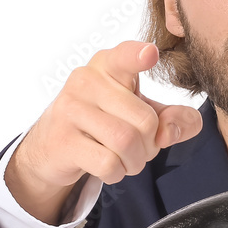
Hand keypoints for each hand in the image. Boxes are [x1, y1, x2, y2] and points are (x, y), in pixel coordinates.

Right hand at [6, 41, 201, 222]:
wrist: (52, 147)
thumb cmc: (106, 123)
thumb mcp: (145, 114)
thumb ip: (175, 119)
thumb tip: (170, 131)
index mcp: (110, 66)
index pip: (126, 56)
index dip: (139, 56)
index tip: (151, 54)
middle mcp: (86, 80)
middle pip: (145, 121)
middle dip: (151, 145)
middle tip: (138, 148)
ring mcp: (70, 109)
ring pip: (126, 143)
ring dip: (135, 161)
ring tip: (126, 159)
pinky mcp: (62, 139)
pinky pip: (108, 163)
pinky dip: (116, 173)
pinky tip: (108, 167)